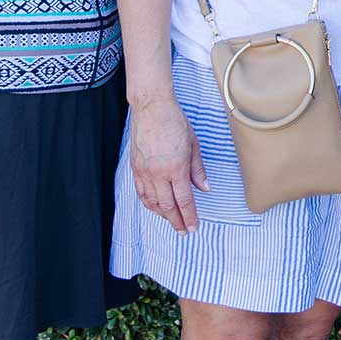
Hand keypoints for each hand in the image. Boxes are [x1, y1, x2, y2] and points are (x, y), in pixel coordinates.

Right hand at [130, 96, 208, 232]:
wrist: (152, 108)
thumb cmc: (175, 122)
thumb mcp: (193, 144)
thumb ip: (198, 170)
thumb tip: (205, 189)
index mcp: (176, 167)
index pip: (184, 200)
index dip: (189, 216)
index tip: (193, 227)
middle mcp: (158, 173)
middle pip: (168, 206)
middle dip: (177, 221)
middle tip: (184, 231)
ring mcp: (144, 171)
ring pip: (153, 202)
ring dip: (163, 215)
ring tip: (172, 221)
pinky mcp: (135, 168)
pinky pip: (141, 193)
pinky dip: (149, 204)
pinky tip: (155, 208)